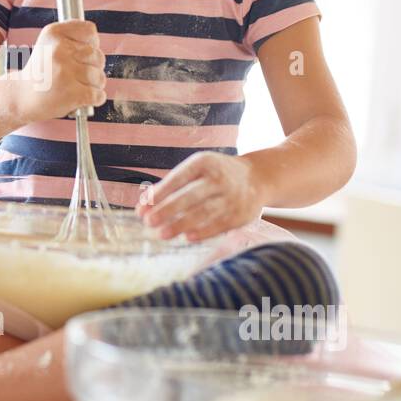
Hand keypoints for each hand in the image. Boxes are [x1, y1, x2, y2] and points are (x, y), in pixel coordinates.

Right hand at [9, 20, 105, 123]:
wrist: (21, 97)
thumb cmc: (40, 72)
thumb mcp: (49, 44)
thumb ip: (72, 38)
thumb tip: (97, 44)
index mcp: (53, 33)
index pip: (90, 31)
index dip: (91, 43)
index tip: (81, 53)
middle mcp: (59, 50)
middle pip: (98, 55)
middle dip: (94, 67)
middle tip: (76, 74)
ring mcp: (65, 72)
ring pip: (99, 76)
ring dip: (94, 85)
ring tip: (77, 87)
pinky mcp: (72, 93)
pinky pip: (98, 95)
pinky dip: (96, 99)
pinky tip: (82, 99)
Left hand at [136, 152, 266, 240]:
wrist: (257, 178)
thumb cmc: (215, 175)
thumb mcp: (197, 169)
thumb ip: (171, 186)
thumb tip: (144, 205)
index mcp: (204, 162)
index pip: (179, 178)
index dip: (160, 193)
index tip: (142, 208)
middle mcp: (219, 178)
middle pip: (190, 196)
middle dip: (168, 210)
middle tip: (149, 222)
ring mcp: (232, 196)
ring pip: (204, 212)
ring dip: (181, 224)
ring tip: (162, 234)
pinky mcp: (241, 214)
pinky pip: (220, 224)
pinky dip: (203, 232)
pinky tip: (187, 237)